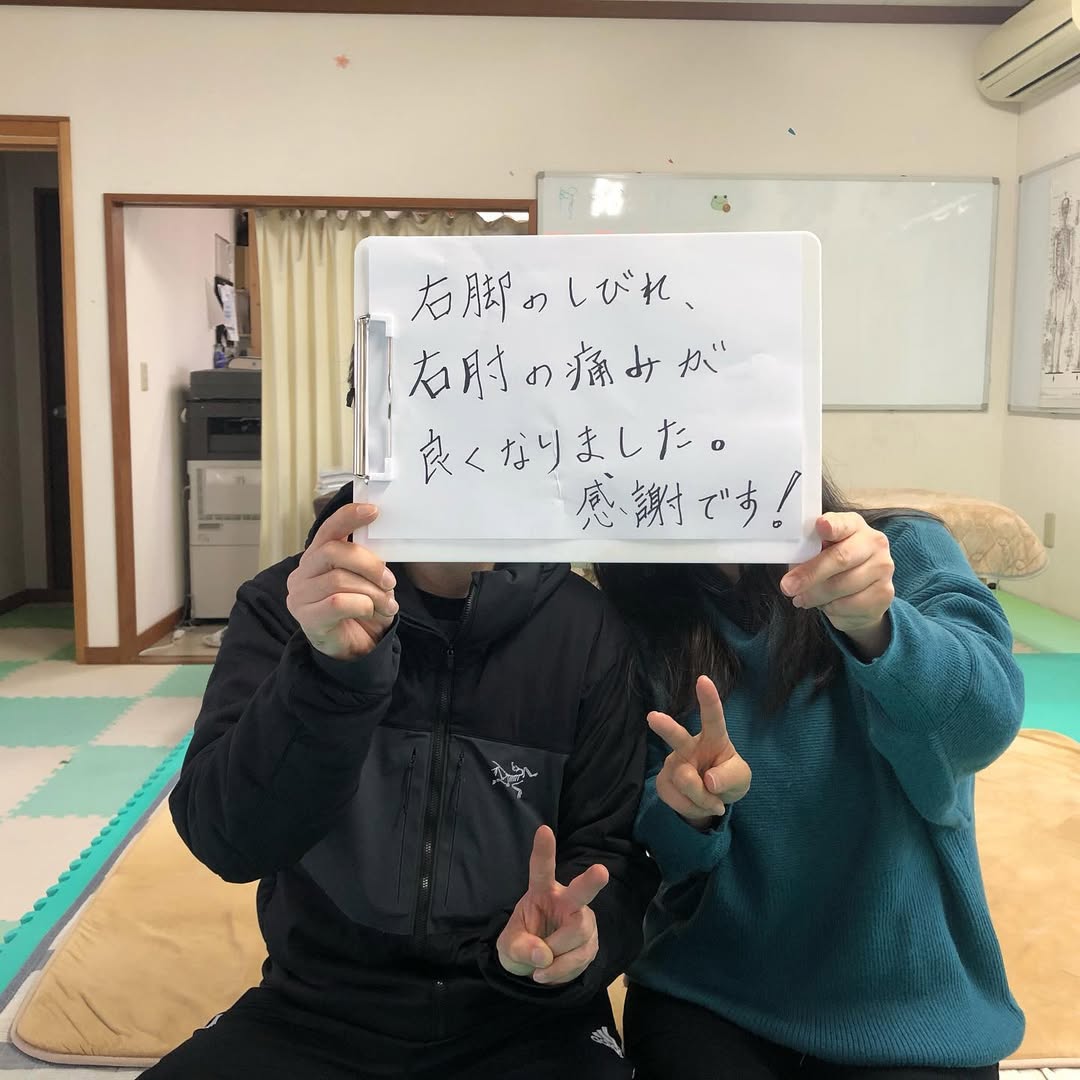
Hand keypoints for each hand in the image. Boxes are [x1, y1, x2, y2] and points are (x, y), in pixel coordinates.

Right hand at [286, 503, 398, 659]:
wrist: (354, 649)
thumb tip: (381, 536)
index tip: (373, 511)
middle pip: (333, 551)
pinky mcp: (306, 618)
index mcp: (316, 557)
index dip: (349, 517)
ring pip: (339, 580)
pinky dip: (363, 606)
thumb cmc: (359, 610)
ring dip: (372, 591)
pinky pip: (339, 603)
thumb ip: (366, 559)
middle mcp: (301, 573)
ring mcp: (299, 596)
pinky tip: (371, 613)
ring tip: (386, 604)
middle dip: (369, 564)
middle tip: (389, 581)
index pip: (328, 529)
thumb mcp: (366, 579)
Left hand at [496, 825, 607, 986]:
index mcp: (542, 891)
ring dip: (556, 955)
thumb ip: (521, 948)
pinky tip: (547, 973)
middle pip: (581, 891)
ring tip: (539, 966)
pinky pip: (580, 957)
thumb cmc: (522, 944)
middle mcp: (566, 900)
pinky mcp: (591, 943)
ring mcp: (582, 920)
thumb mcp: (509, 947)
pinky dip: (561, 971)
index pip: (541, 869)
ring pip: (578, 934)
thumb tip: (543, 956)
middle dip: (591, 881)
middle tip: (601, 871)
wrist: (537, 967)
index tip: (544, 830)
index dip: (544, 851)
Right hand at [648, 676, 750, 825]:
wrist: (711, 801)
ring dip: (703, 798)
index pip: (713, 718)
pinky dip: (692, 808)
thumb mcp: (740, 778)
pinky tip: (697, 803)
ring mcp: (674, 764)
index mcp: (713, 738)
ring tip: (712, 799)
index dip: (709, 699)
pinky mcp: (663, 782)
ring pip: (685, 782)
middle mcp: (689, 746)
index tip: (703, 680)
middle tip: (653, 717)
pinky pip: (677, 800)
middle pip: (678, 737)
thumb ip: (730, 777)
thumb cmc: (727, 778)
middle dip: (666, 727)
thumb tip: (708, 780)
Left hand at [780, 512, 894, 658]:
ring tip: (803, 598)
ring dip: (815, 596)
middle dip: (810, 574)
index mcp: (853, 525)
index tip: (820, 527)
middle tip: (787, 587)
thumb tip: (792, 556)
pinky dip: (831, 608)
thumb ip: (808, 550)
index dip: (832, 526)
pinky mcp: (885, 593)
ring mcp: (883, 567)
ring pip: (841, 586)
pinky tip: (827, 605)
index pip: (843, 523)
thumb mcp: (816, 553)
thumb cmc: (830, 566)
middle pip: (840, 558)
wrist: (859, 596)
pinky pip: (849, 605)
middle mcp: (873, 542)